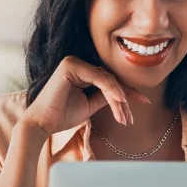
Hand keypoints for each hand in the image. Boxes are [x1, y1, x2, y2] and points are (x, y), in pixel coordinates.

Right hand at [21, 56, 149, 137]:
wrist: (42, 124)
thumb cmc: (63, 115)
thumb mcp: (90, 105)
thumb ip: (106, 97)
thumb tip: (125, 95)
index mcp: (82, 71)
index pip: (111, 80)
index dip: (128, 92)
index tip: (144, 102)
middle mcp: (79, 63)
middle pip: (111, 80)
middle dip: (125, 99)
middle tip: (132, 117)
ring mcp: (74, 62)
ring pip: (107, 80)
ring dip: (119, 100)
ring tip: (125, 117)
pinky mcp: (71, 65)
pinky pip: (99, 78)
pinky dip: (111, 90)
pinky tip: (120, 100)